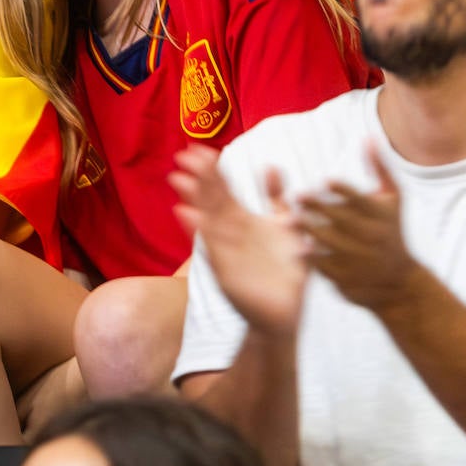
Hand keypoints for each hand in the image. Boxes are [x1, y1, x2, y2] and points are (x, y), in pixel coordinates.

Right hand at [170, 145, 308, 337]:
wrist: (283, 316)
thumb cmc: (285, 272)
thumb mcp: (286, 228)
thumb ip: (277, 198)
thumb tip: (270, 165)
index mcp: (243, 221)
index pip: (222, 190)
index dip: (211, 170)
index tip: (200, 148)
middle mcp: (231, 233)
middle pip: (212, 200)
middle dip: (199, 178)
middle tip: (183, 154)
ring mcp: (226, 251)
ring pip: (207, 218)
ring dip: (193, 199)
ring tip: (179, 178)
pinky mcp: (225, 270)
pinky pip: (211, 246)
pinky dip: (198, 229)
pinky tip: (185, 213)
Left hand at [296, 144, 417, 312]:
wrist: (399, 283)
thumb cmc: (391, 231)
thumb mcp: (393, 199)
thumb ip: (380, 168)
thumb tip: (368, 136)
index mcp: (381, 216)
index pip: (361, 200)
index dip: (344, 191)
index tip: (326, 181)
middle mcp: (371, 237)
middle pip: (342, 220)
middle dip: (318, 208)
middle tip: (296, 196)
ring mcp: (360, 259)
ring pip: (331, 243)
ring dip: (311, 231)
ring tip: (293, 218)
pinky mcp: (347, 278)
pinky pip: (326, 265)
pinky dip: (313, 257)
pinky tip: (299, 246)